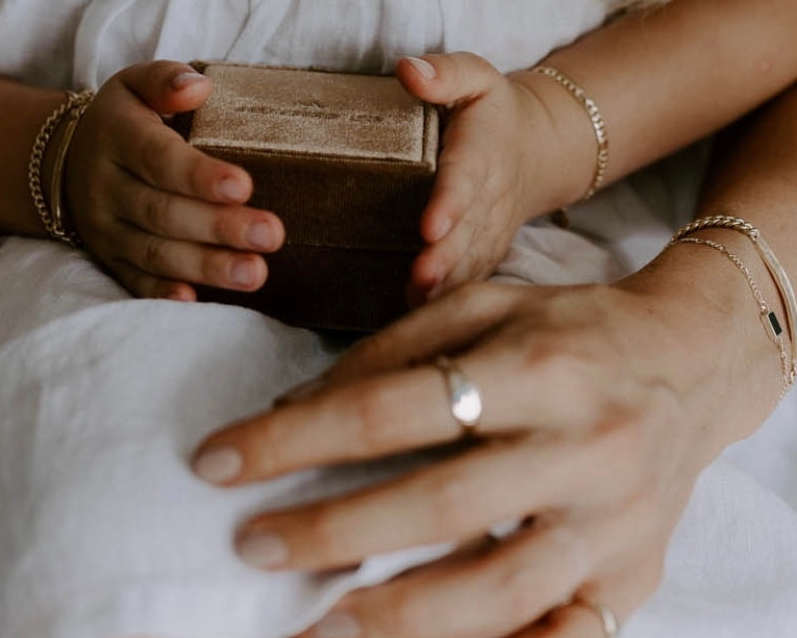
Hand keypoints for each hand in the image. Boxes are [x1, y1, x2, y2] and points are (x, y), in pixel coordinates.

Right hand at [64, 60, 283, 299]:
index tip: (243, 185)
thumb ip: (166, 79)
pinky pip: (134, 281)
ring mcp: (107, 229)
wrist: (66, 160)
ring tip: (254, 272)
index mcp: (119, 137)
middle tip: (270, 234)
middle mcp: (107, 187)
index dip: (199, 175)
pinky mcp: (110, 259)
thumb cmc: (124, 119)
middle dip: (219, 226)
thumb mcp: (135, 84)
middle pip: (163, 212)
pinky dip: (163, 294)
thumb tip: (198, 88)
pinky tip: (196, 300)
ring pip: (155, 252)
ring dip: (207, 266)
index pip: (159, 159)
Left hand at [191, 262, 742, 637]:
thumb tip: (295, 407)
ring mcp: (613, 521)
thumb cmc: (571, 327)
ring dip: (395, 616)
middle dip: (332, 530)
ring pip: (498, 589)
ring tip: (315, 623)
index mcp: (539, 363)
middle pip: (441, 504)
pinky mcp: (632, 575)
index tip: (220, 458)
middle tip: (252, 543)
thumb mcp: (487, 303)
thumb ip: (393, 348)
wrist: (690, 362)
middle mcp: (583, 445)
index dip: (296, 437)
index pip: (395, 407)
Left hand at [394, 53, 587, 299]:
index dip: (450, 204)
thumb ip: (445, 72)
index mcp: (480, 152)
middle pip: (466, 231)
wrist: (536, 147)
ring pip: (469, 262)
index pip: (464, 178)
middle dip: (444, 257)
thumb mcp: (476, 76)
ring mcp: (490, 229)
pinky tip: (423, 314)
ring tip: (417, 301)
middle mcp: (488, 197)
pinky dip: (451, 298)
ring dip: (446, 284)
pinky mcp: (486, 249)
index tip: (431, 226)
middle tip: (419, 276)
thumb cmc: (491, 110)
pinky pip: (472, 276)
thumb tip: (407, 70)